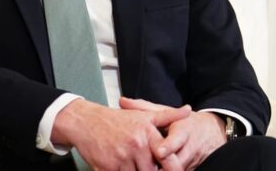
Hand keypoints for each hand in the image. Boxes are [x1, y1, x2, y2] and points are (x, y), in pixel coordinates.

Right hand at [51, 98, 190, 170]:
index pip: (168, 159)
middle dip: (151, 170)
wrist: (86, 122)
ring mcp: (122, 157)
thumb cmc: (116, 120)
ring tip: (132, 163)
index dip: (173, 169)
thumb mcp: (143, 116)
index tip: (175, 170)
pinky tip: (121, 166)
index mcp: (147, 134)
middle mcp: (136, 145)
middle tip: (144, 163)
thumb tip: (188, 111)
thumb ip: (168, 116)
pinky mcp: (108, 167)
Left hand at [119, 97, 226, 170]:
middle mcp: (190, 147)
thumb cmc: (182, 122)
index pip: (176, 139)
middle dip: (162, 165)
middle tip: (146, 166)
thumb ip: (144, 108)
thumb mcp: (166, 112)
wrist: (211, 132)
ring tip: (145, 168)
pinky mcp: (193, 170)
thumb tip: (122, 101)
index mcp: (182, 130)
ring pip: (177, 170)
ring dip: (163, 170)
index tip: (159, 151)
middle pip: (176, 161)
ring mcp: (192, 161)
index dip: (168, 146)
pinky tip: (153, 170)